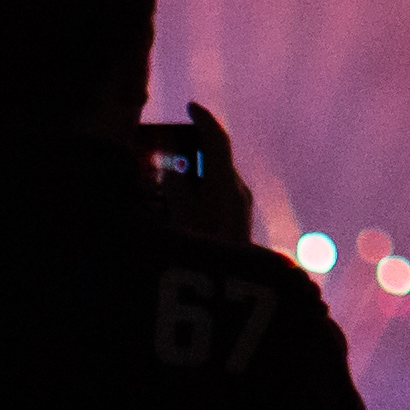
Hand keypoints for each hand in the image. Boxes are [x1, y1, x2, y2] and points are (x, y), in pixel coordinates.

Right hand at [167, 102, 256, 247]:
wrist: (236, 303)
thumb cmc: (201, 260)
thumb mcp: (177, 223)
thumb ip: (173, 192)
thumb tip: (173, 171)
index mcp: (223, 185)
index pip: (216, 140)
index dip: (204, 120)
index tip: (191, 107)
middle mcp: (237, 193)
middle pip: (215, 161)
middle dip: (192, 154)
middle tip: (167, 152)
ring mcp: (242, 212)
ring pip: (217, 182)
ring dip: (195, 179)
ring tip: (167, 187)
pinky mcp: (240, 229)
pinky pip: (220, 201)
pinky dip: (201, 197)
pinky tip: (183, 211)